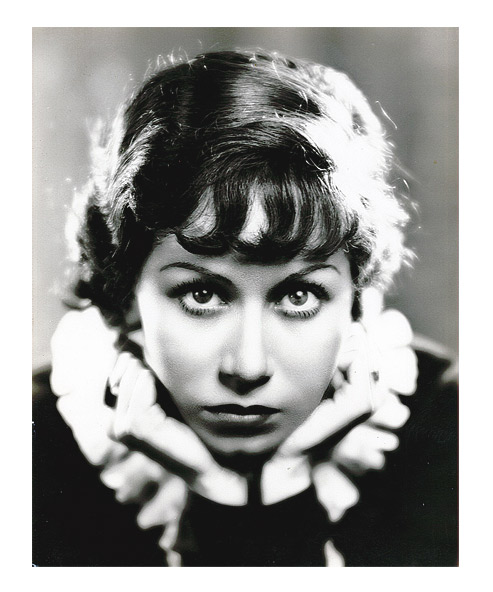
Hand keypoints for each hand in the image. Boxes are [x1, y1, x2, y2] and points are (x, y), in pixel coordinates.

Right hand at [107, 351, 247, 505]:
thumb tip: (134, 342)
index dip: (139, 358)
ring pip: (132, 376)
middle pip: (123, 369)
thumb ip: (147, 375)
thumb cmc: (190, 426)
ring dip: (154, 373)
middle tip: (171, 383)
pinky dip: (154, 382)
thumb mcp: (165, 397)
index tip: (161, 369)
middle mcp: (113, 423)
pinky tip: (166, 390)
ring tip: (172, 388)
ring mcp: (121, 428)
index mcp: (116, 416)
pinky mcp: (136, 428)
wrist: (207, 461)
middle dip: (148, 365)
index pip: (116, 368)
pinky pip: (141, 388)